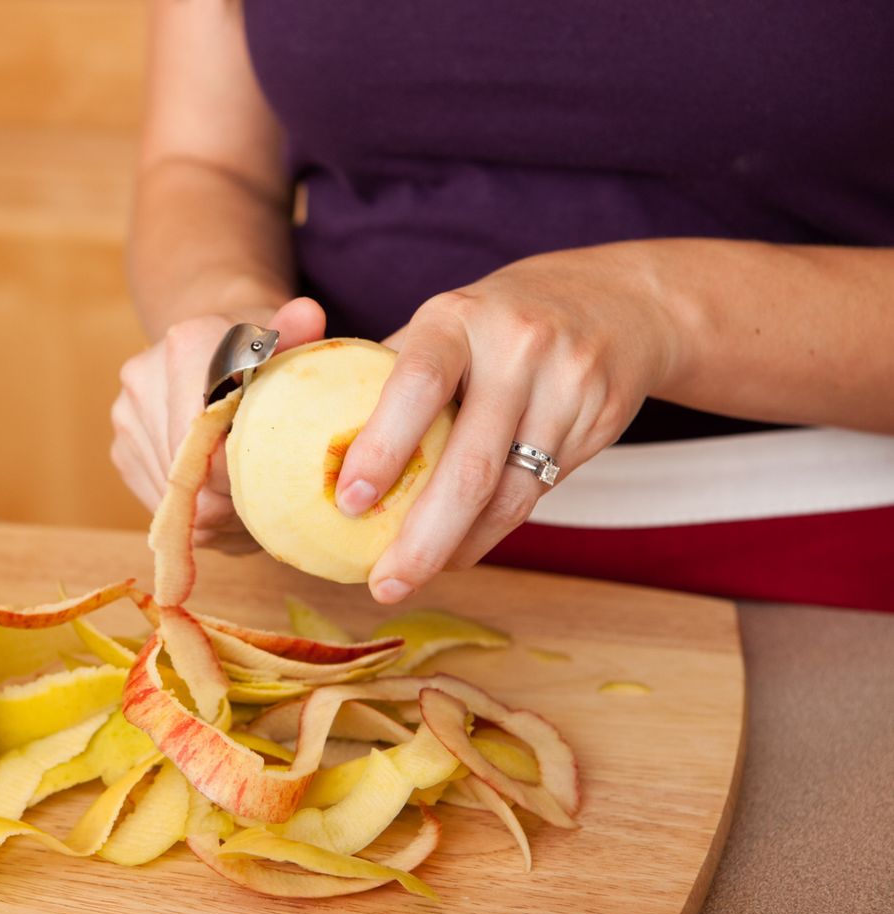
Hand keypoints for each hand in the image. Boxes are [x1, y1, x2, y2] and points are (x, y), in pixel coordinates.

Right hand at [111, 298, 325, 549]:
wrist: (216, 344)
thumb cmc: (264, 352)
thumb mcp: (290, 341)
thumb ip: (299, 334)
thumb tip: (308, 314)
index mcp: (187, 347)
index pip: (215, 440)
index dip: (250, 476)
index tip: (280, 484)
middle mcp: (144, 380)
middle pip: (192, 476)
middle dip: (233, 498)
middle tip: (271, 496)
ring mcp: (127, 417)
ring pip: (176, 498)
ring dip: (215, 508)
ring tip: (248, 492)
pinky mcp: (122, 449)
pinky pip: (160, 501)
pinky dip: (195, 510)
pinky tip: (221, 492)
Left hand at [333, 245, 681, 602]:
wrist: (620, 302)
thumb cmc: (498, 320)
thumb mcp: (445, 323)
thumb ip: (389, 375)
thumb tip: (318, 446)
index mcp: (457, 318)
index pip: (417, 385)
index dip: (382, 447)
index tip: (347, 502)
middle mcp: (517, 348)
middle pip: (470, 464)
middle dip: (422, 538)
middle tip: (382, 584)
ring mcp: (567, 386)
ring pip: (508, 494)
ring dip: (456, 547)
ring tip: (412, 577)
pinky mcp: (599, 422)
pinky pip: (536, 495)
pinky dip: (491, 532)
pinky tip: (459, 549)